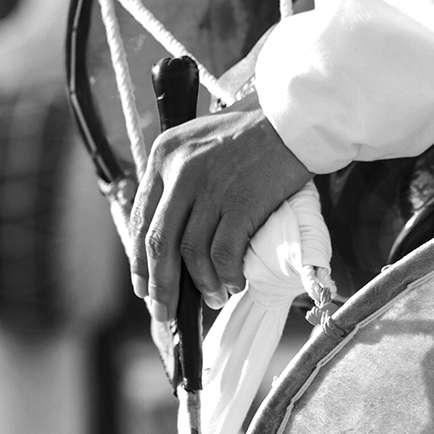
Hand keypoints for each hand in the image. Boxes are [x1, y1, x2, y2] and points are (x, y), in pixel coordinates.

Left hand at [124, 95, 312, 319]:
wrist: (294, 120)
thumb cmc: (251, 136)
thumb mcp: (199, 144)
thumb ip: (178, 181)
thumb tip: (170, 238)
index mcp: (163, 155)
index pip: (139, 219)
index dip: (139, 261)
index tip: (143, 287)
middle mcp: (180, 170)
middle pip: (158, 243)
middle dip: (160, 286)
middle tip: (165, 312)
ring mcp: (211, 186)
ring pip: (191, 253)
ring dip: (201, 285)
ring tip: (212, 298)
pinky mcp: (242, 201)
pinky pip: (225, 253)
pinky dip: (227, 275)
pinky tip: (234, 283)